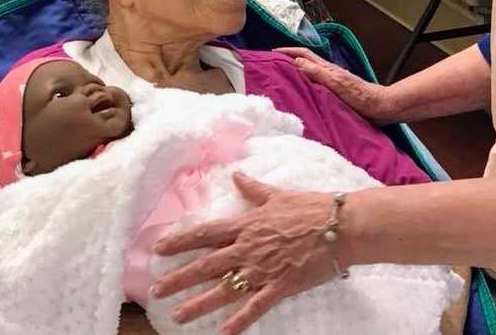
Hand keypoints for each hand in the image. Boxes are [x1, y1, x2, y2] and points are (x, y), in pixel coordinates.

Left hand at [151, 172, 338, 334]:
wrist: (340, 226)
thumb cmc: (310, 207)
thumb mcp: (278, 195)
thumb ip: (253, 189)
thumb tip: (237, 176)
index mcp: (247, 224)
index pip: (205, 233)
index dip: (180, 241)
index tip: (159, 248)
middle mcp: (248, 248)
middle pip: (206, 265)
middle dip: (179, 278)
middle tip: (156, 290)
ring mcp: (262, 269)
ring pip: (224, 289)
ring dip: (199, 303)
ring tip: (177, 315)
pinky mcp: (280, 286)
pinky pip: (255, 307)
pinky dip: (238, 321)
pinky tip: (222, 333)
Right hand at [274, 47, 394, 122]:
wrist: (379, 107)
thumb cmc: (360, 96)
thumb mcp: (337, 83)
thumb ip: (317, 72)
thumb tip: (296, 61)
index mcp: (327, 68)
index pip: (303, 54)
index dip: (288, 51)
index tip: (272, 53)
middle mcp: (327, 73)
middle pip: (304, 61)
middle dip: (288, 59)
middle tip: (272, 65)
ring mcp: (331, 83)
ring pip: (308, 73)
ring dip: (294, 72)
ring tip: (281, 78)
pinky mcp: (335, 93)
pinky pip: (314, 85)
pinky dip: (303, 85)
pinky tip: (300, 93)